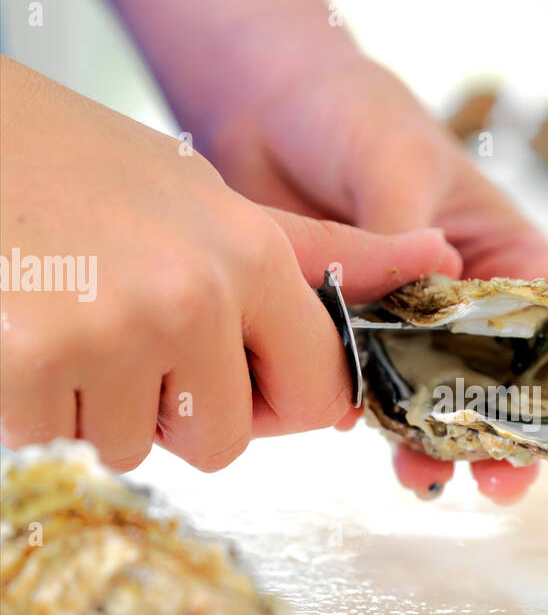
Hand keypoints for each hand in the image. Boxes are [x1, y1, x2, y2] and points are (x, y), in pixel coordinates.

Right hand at [0, 57, 460, 471]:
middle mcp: (194, 296)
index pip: (316, 395)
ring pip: (128, 449)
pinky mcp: (29, 366)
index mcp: (251, 254)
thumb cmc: (79, 165)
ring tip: (63, 315)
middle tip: (120, 335)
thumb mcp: (207, 195)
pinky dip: (30, 407)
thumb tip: (438, 253)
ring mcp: (111, 334)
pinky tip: (20, 331)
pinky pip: (51, 443)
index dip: (271, 401)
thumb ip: (321, 251)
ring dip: (94, 406)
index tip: (227, 374)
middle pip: (222, 443)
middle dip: (174, 412)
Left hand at [205, 52, 547, 501]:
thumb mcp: (395, 163)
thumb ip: (405, 241)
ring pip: (437, 401)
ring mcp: (404, 327)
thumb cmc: (355, 115)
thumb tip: (408, 316)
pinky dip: (376, 425)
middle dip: (510, 435)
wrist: (263, 107)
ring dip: (440, 446)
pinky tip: (377, 450)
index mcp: (503, 254)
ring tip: (429, 481)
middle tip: (505, 481)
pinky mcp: (347, 340)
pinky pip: (369, 393)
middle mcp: (464, 302)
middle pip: (503, 382)